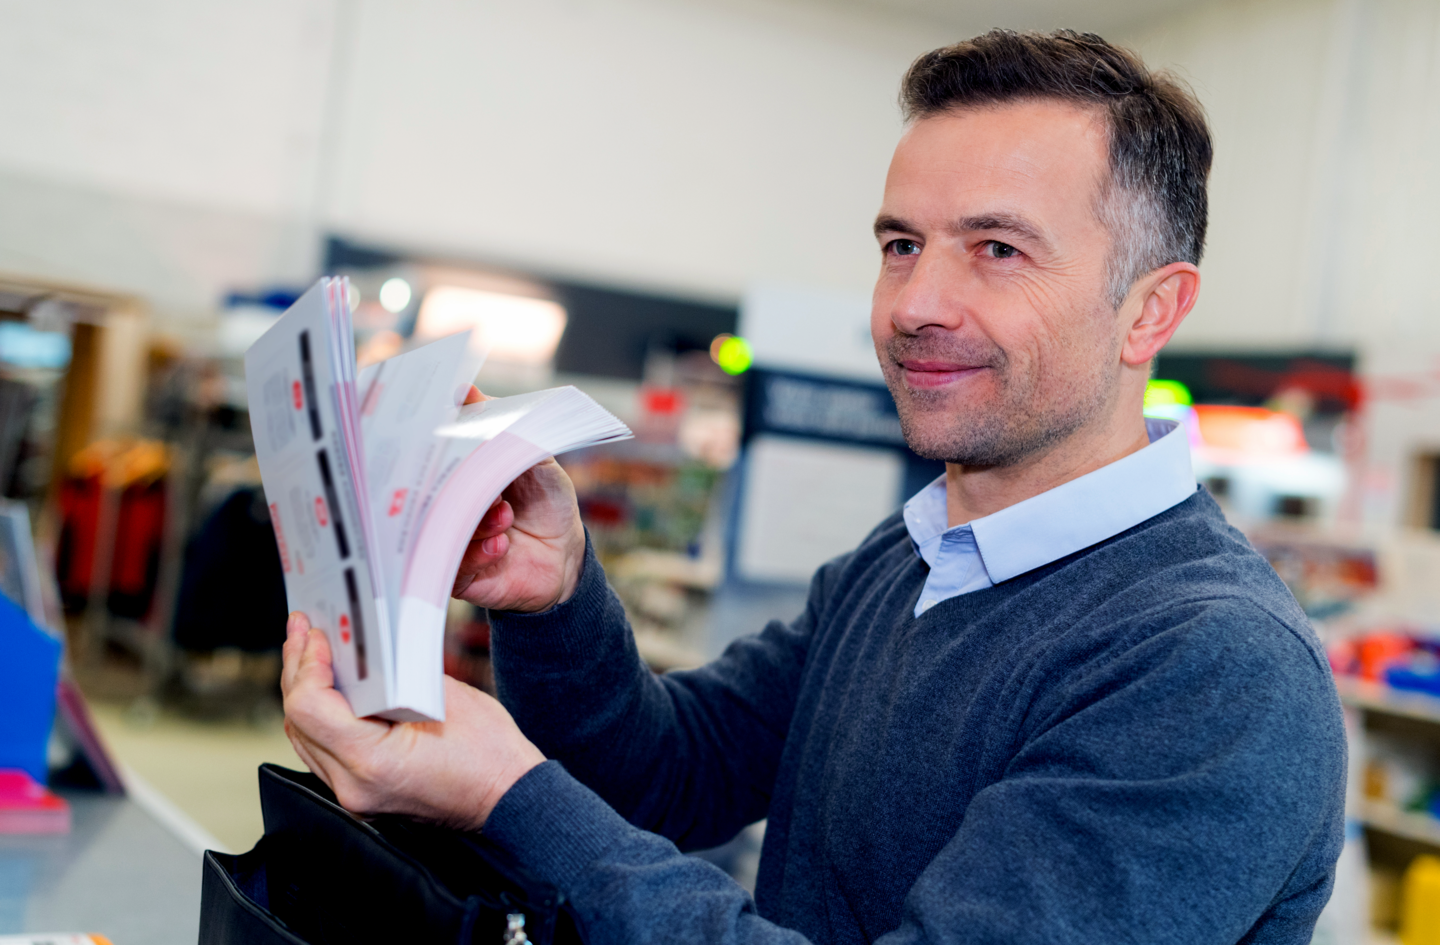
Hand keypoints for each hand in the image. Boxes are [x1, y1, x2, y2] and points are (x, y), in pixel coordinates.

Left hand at [281, 611, 543, 829]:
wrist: (508, 797)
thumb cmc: (489, 754)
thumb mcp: (443, 696)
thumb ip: (394, 672)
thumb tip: (361, 645)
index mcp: (371, 761)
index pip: (309, 707)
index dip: (308, 664)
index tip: (316, 635)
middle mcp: (352, 784)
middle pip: (298, 720)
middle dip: (298, 669)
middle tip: (301, 630)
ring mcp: (353, 794)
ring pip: (304, 736)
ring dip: (305, 691)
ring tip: (308, 653)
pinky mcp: (360, 791)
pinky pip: (323, 750)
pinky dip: (321, 715)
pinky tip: (329, 688)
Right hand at [450, 385, 586, 612]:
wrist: (566, 558)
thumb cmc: (547, 503)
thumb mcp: (534, 459)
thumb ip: (504, 427)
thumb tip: (465, 390)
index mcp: (460, 472)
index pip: (431, 454)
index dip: (430, 442)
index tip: (437, 430)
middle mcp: (448, 504)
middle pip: (427, 491)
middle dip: (450, 482)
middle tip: (474, 479)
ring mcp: (451, 539)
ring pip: (441, 528)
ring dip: (475, 520)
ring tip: (504, 514)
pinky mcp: (458, 575)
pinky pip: (455, 565)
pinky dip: (479, 552)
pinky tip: (501, 545)